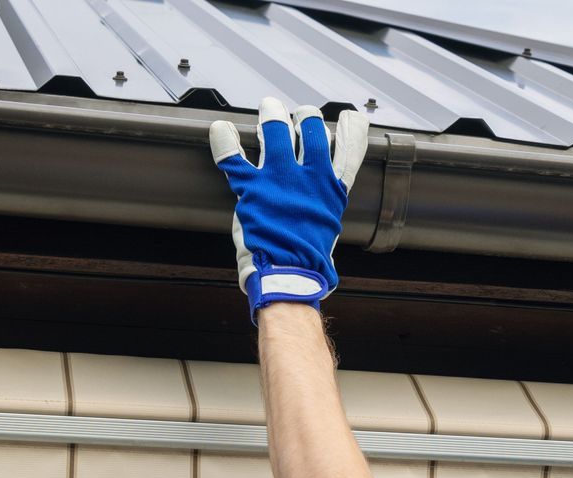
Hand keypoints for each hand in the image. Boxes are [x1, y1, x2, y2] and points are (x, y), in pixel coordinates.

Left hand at [210, 97, 368, 321]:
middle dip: (305, 116)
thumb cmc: (308, 257)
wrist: (289, 276)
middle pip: (311, 129)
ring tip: (270, 107)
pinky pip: (234, 157)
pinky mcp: (252, 190)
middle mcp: (309, 178)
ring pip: (276, 131)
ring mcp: (279, 181)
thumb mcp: (328, 224)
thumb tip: (325, 190)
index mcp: (331, 189)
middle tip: (299, 115)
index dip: (351, 129)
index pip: (349, 148)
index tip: (350, 117)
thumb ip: (325, 201)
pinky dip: (224, 141)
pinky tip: (220, 129)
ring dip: (272, 115)